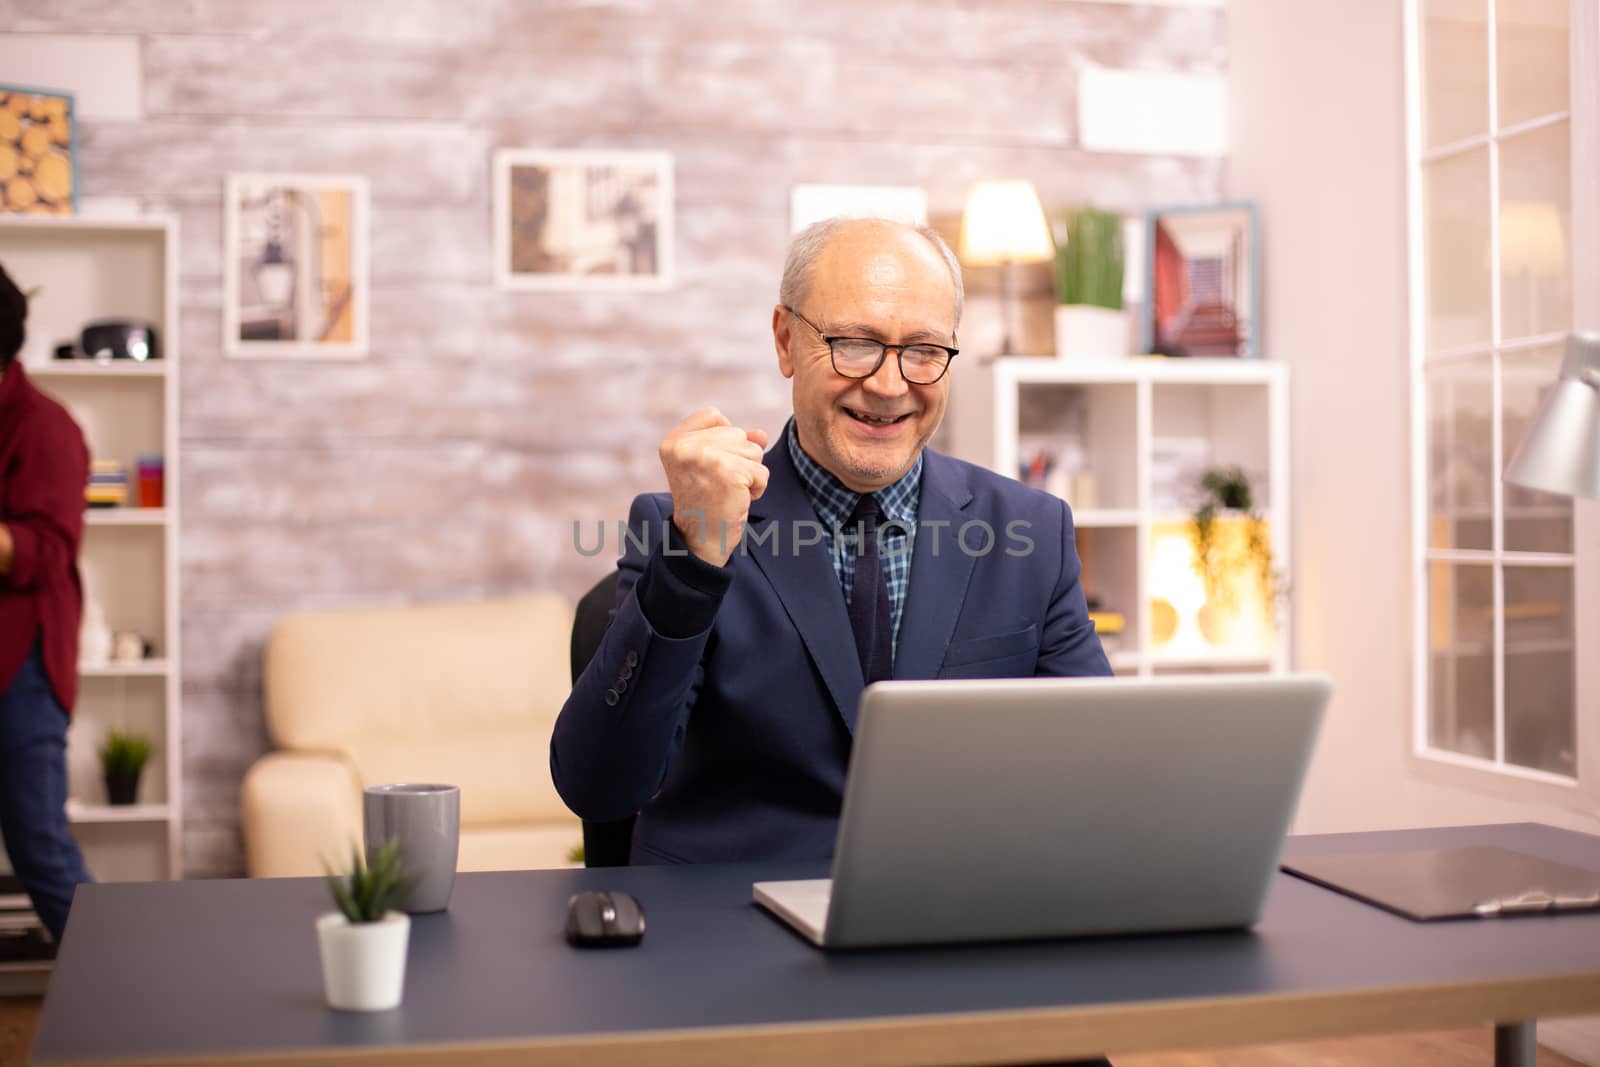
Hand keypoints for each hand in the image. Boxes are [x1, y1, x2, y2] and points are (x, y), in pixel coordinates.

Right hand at [658, 408, 769, 565]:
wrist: (701, 540)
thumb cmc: (707, 502)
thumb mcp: (714, 465)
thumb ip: (734, 443)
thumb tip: (760, 434)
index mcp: (674, 442)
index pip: (712, 415)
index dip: (723, 438)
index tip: (710, 467)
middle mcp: (684, 446)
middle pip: (738, 433)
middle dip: (739, 459)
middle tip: (719, 484)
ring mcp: (706, 457)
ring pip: (753, 450)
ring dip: (749, 474)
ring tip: (728, 491)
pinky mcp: (728, 472)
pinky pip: (762, 471)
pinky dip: (757, 488)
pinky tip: (738, 500)